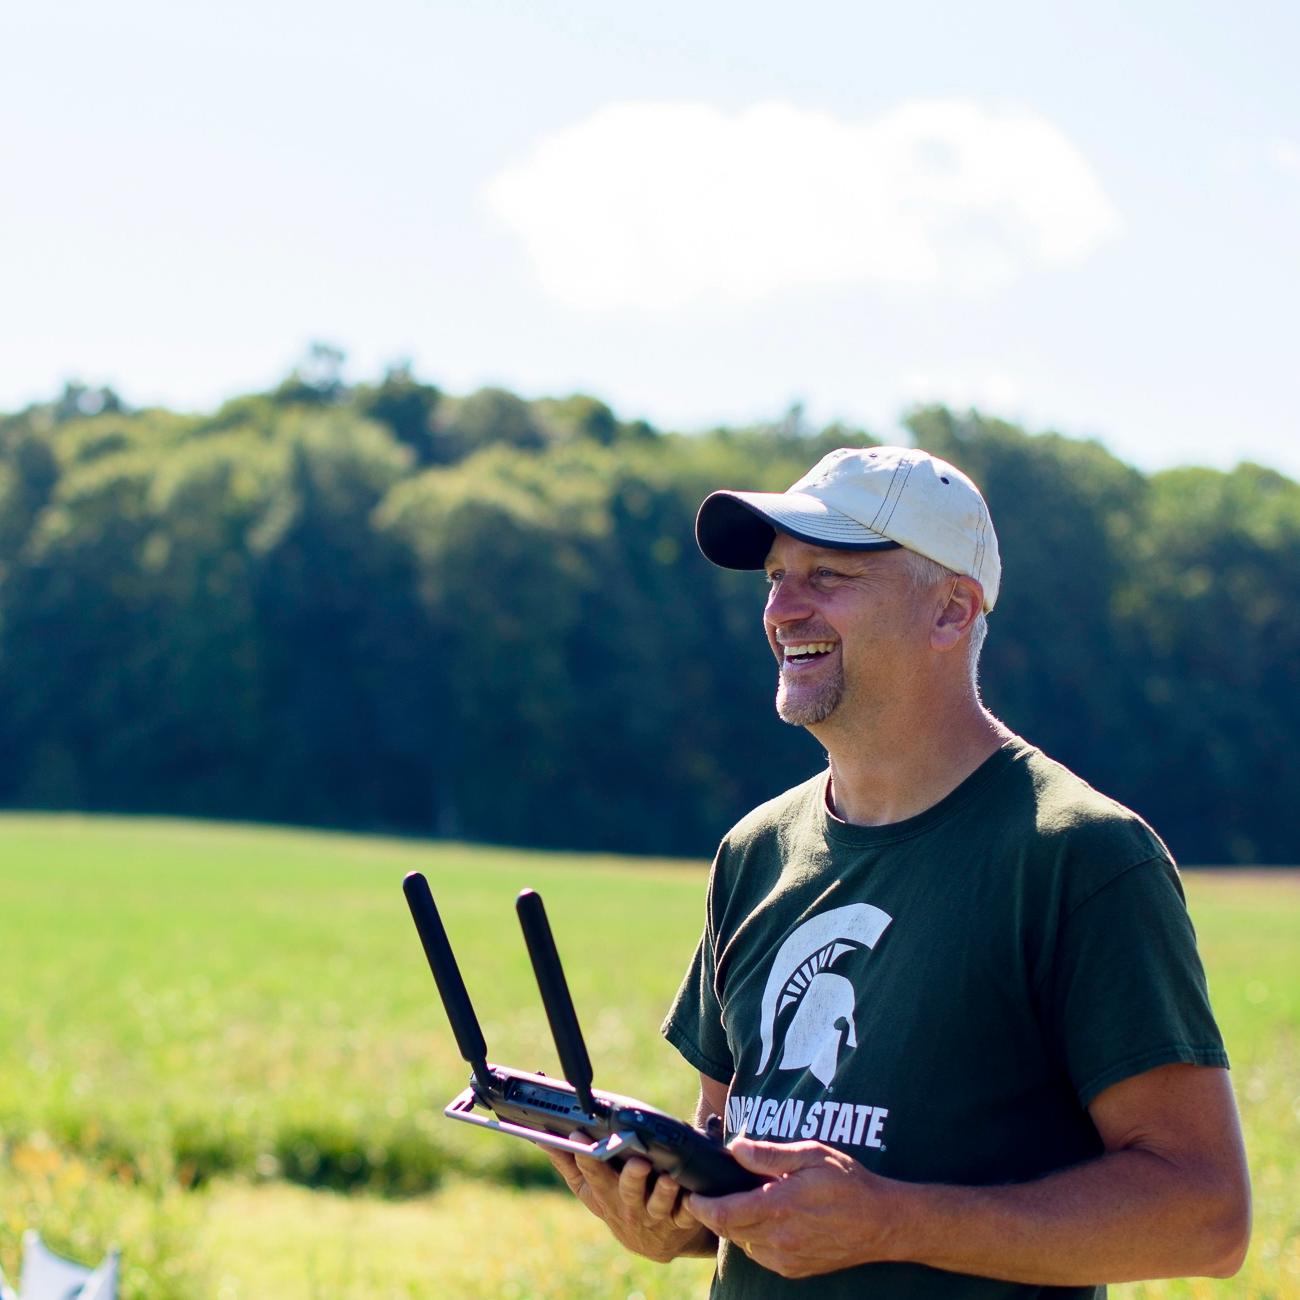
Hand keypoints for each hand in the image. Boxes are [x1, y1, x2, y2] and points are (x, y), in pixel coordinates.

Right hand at [542, 1134, 715, 1261]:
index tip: (581, 1135)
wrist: (652, 1241)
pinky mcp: (681, 1219)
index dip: (587, 1157)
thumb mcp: (588, 1189)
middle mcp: (629, 1206)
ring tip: (668, 1178)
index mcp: (605, 1194)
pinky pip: (688, 1213)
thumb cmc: (616, 1201)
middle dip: (632, 1178)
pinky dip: (691, 1205)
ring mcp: (655, 1215)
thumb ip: (567, 1164)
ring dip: (664, 1192)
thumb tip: (542, 1139)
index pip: (592, 1175)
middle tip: (638, 1162)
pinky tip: (692, 1192)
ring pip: (659, 1203)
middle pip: (628, 1191)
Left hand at [686, 1136, 902, 1277]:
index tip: (689, 1195)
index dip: (700, 1206)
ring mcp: (787, 1258)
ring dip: (735, 1225)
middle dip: (714, 1213)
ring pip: (744, 1244)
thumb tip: (735, 1148)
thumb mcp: (810, 1155)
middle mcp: (779, 1238)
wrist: (882, 1222)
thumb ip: (769, 1154)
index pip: (724, 1214)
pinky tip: (765, 1219)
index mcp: (779, 1207)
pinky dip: (754, 1239)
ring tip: (739, 1202)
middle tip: (708, 1194)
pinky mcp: (795, 1269)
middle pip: (728, 1230)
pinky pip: (761, 1255)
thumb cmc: (848, 1182)